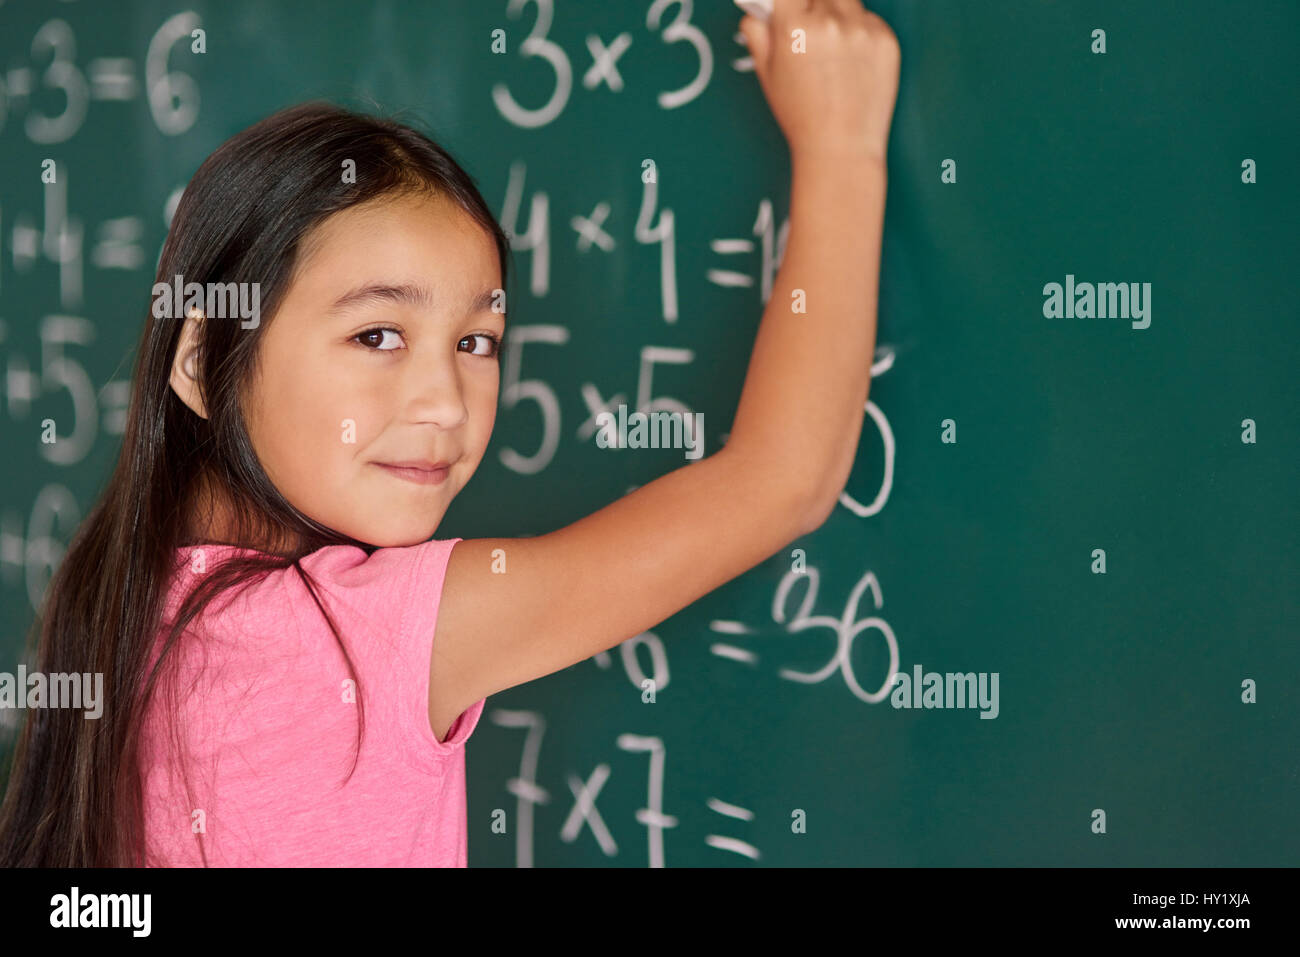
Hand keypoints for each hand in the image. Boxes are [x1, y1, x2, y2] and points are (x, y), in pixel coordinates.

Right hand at [740, 0, 900, 166]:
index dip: (789, 1)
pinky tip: (852, 64)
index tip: (790, 7)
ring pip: (847, 1)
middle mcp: (831, 21)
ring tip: (832, 51)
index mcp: (795, 26)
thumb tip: (757, 10)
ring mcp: (862, 29)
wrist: (842, 147)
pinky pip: (870, 20)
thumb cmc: (802, 116)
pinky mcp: (886, 40)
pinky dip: (860, 33)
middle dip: (813, 6)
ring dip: (838, 14)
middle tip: (810, 31)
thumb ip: (758, 33)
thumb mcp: (767, 75)